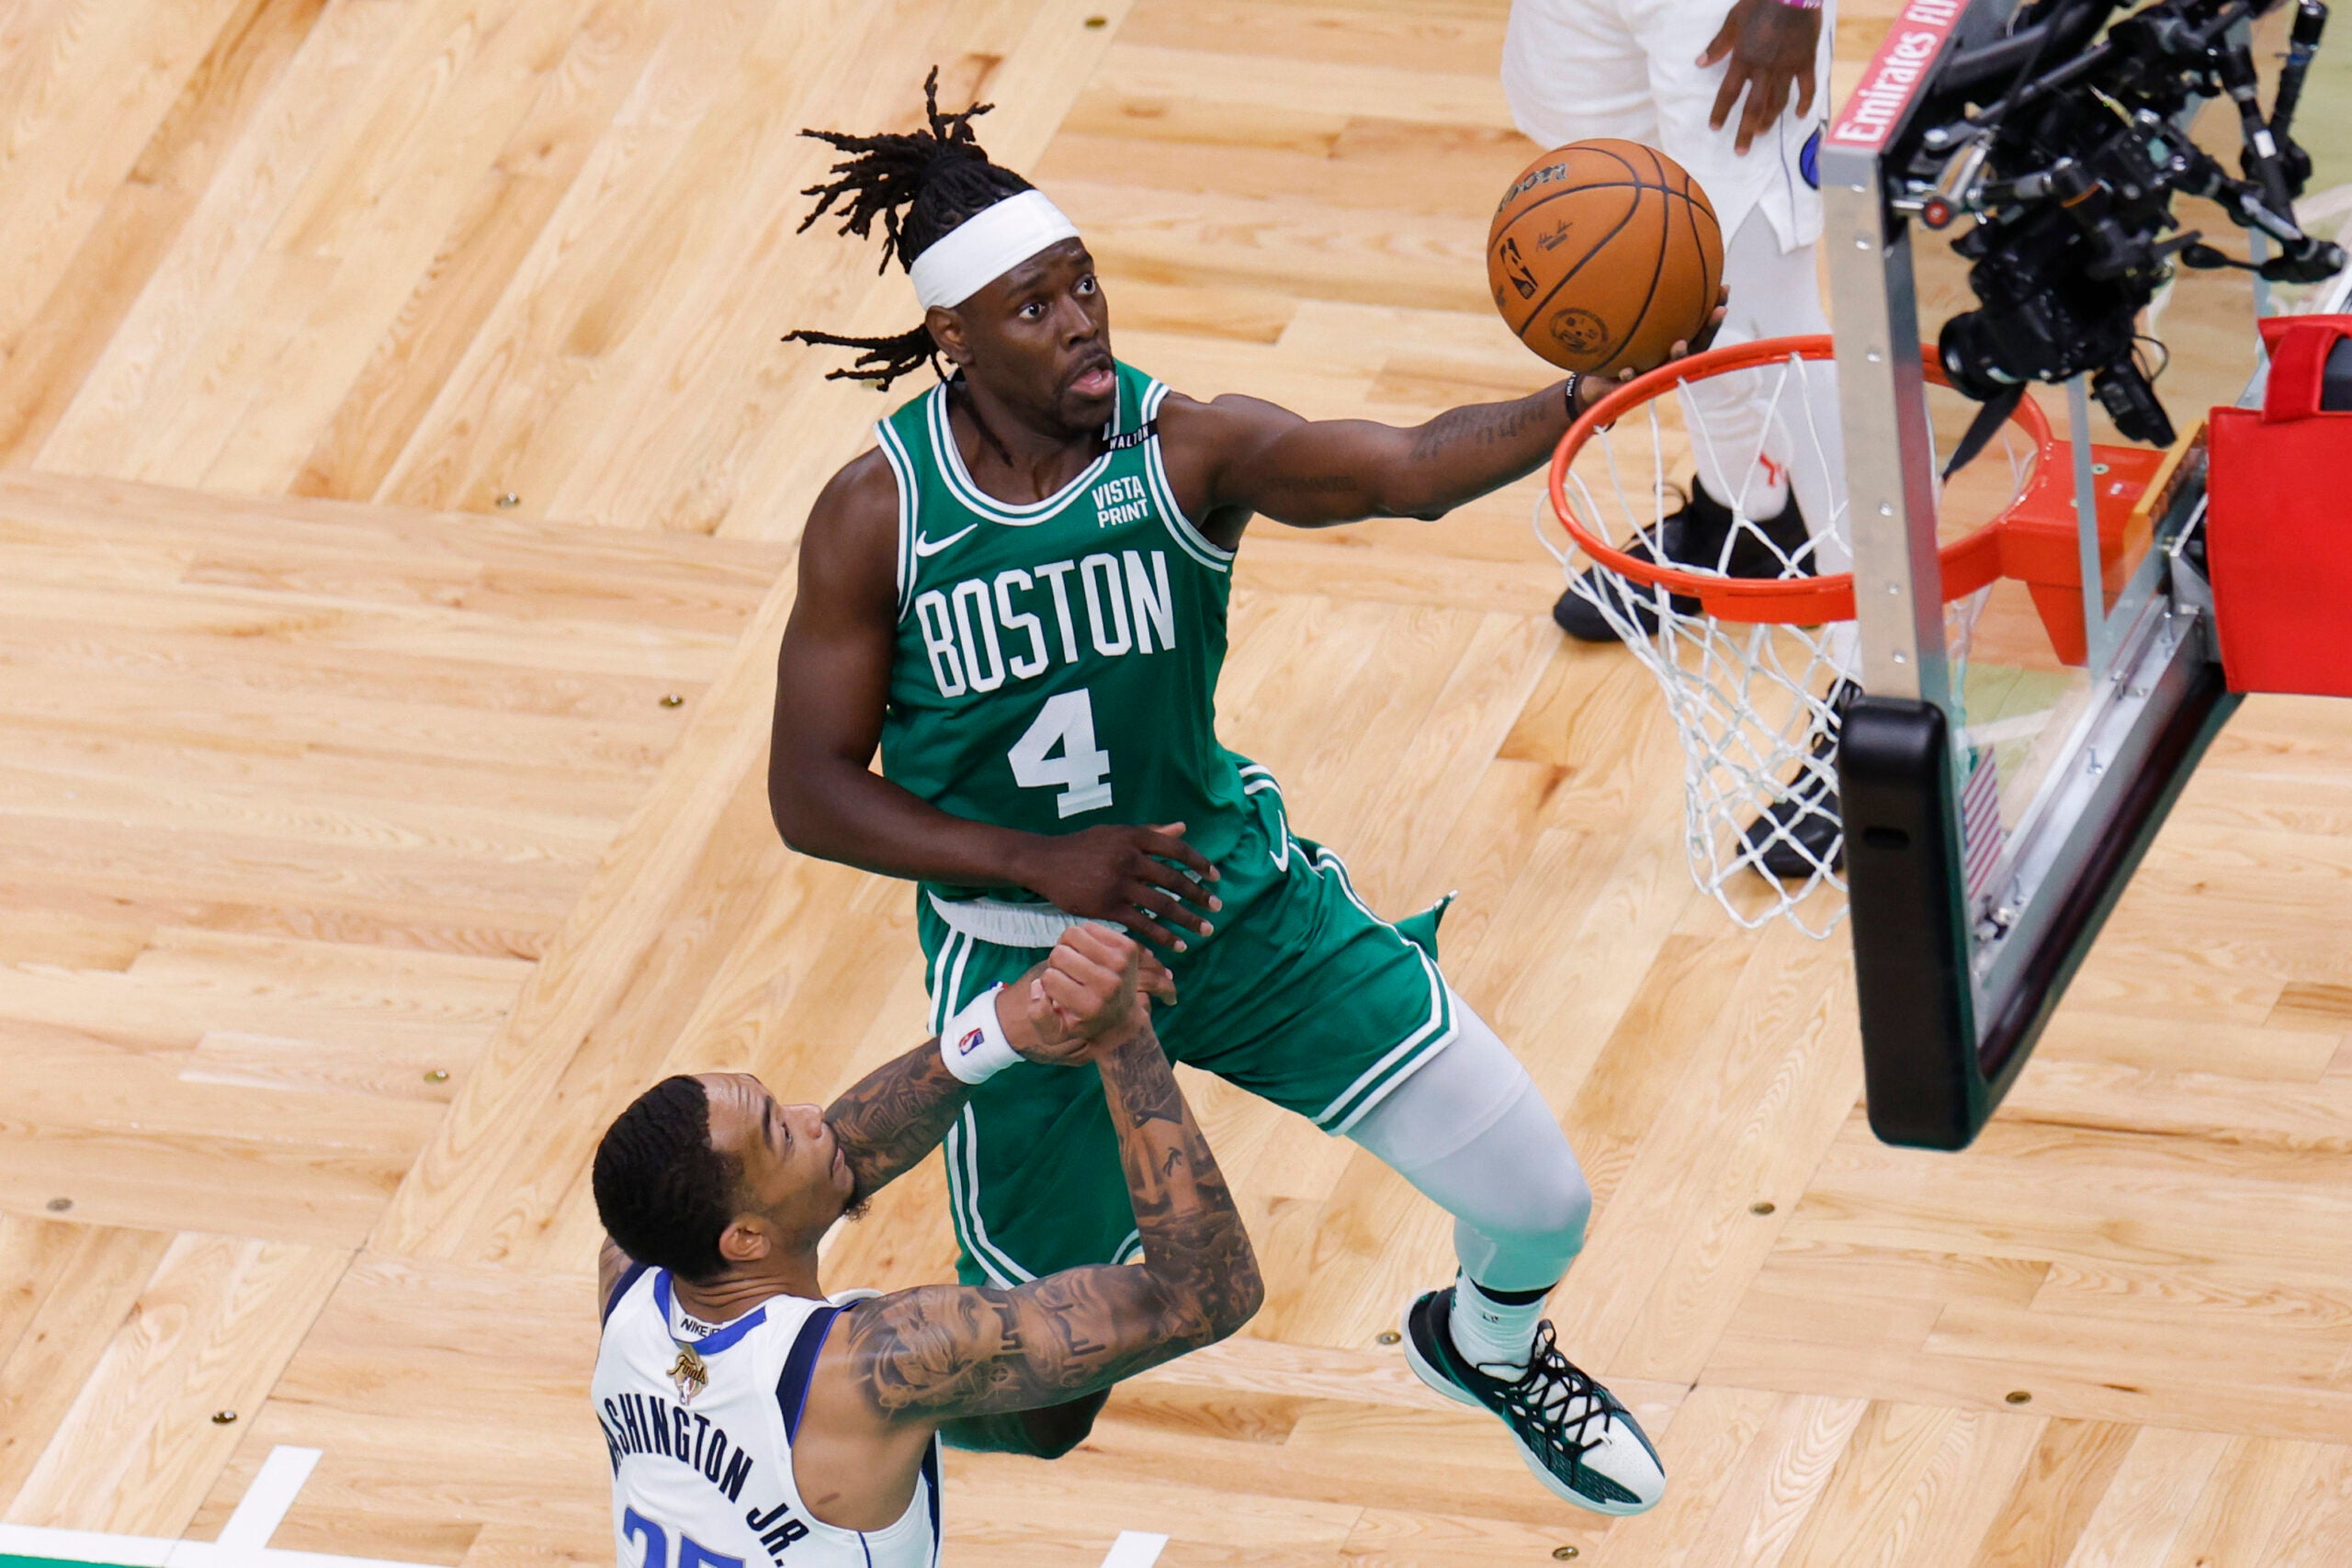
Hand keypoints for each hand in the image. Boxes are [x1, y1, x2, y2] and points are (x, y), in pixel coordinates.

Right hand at [1003, 925, 1177, 1064]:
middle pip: (1059, 954)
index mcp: (1090, 1006)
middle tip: (1069, 975)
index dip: (1048, 982)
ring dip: (1068, 946)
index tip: (1061, 992)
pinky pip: (1088, 926)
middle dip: (1057, 963)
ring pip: (1072, 934)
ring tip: (1077, 962)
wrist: (1122, 1015)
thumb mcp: (1056, 1031)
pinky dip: (1083, 937)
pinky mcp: (1128, 946)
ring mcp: (1121, 963)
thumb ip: (1039, 1015)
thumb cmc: (1082, 1020)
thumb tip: (1037, 986)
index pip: (1049, 978)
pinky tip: (1090, 954)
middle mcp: (1108, 985)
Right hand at [1018, 821, 1220, 950]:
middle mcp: (1129, 858)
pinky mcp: (1108, 907)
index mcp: (1134, 837)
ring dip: (1188, 919)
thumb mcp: (1116, 833)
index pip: (1176, 849)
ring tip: (1205, 930)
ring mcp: (1119, 883)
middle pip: (1174, 879)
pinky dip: (1163, 936)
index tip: (1215, 877)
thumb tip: (1183, 827)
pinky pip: (1143, 923)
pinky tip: (1177, 945)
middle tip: (1217, 908)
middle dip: (1199, 896)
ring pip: (1162, 904)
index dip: (1199, 863)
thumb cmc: (1083, 846)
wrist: (1045, 862)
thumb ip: (1151, 832)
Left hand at [1572, 289, 1731, 410]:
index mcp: (1675, 344)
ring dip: (1677, 356)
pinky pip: (1632, 382)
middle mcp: (1669, 360)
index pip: (1701, 326)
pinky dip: (1629, 375)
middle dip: (1708, 329)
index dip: (1714, 309)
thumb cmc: (1620, 348)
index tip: (1725, 289)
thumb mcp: (1629, 322)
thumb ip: (1643, 301)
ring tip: (1680, 345)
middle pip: (1697, 345)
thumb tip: (1649, 258)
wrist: (1596, 382)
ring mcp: (1653, 374)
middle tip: (1718, 312)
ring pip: (1671, 366)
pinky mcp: (1632, 388)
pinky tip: (1627, 370)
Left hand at [1699, 0, 1820, 154]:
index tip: (1715, 128)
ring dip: (1769, 120)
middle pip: (1753, 107)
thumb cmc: (1761, 2)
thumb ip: (1719, 45)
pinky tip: (1799, 116)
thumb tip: (1700, 62)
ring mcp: (1787, 67)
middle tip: (1741, 151)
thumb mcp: (1733, 20)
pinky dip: (1804, 103)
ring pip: (1778, 102)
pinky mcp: (1806, 61)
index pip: (1729, 93)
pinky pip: (1807, 88)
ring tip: (1761, 133)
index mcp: (1744, 60)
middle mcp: (1765, 69)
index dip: (1721, 112)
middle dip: (1745, 131)